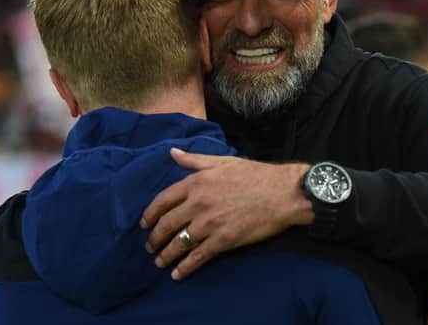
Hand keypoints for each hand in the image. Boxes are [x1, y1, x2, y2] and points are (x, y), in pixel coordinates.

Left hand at [140, 148, 311, 279]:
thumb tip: (172, 153)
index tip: (144, 223)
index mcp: (197, 182)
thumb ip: (195, 160)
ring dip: (166, 255)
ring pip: (178, 242)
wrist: (283, 192)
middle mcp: (198, 203)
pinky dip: (185, 267)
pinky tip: (177, 274)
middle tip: (150, 246)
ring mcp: (210, 223)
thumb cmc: (255, 174)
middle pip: (167, 224)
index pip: (163, 200)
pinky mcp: (223, 240)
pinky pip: (197, 257)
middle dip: (154, 238)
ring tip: (159, 262)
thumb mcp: (223, 161)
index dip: (150, 214)